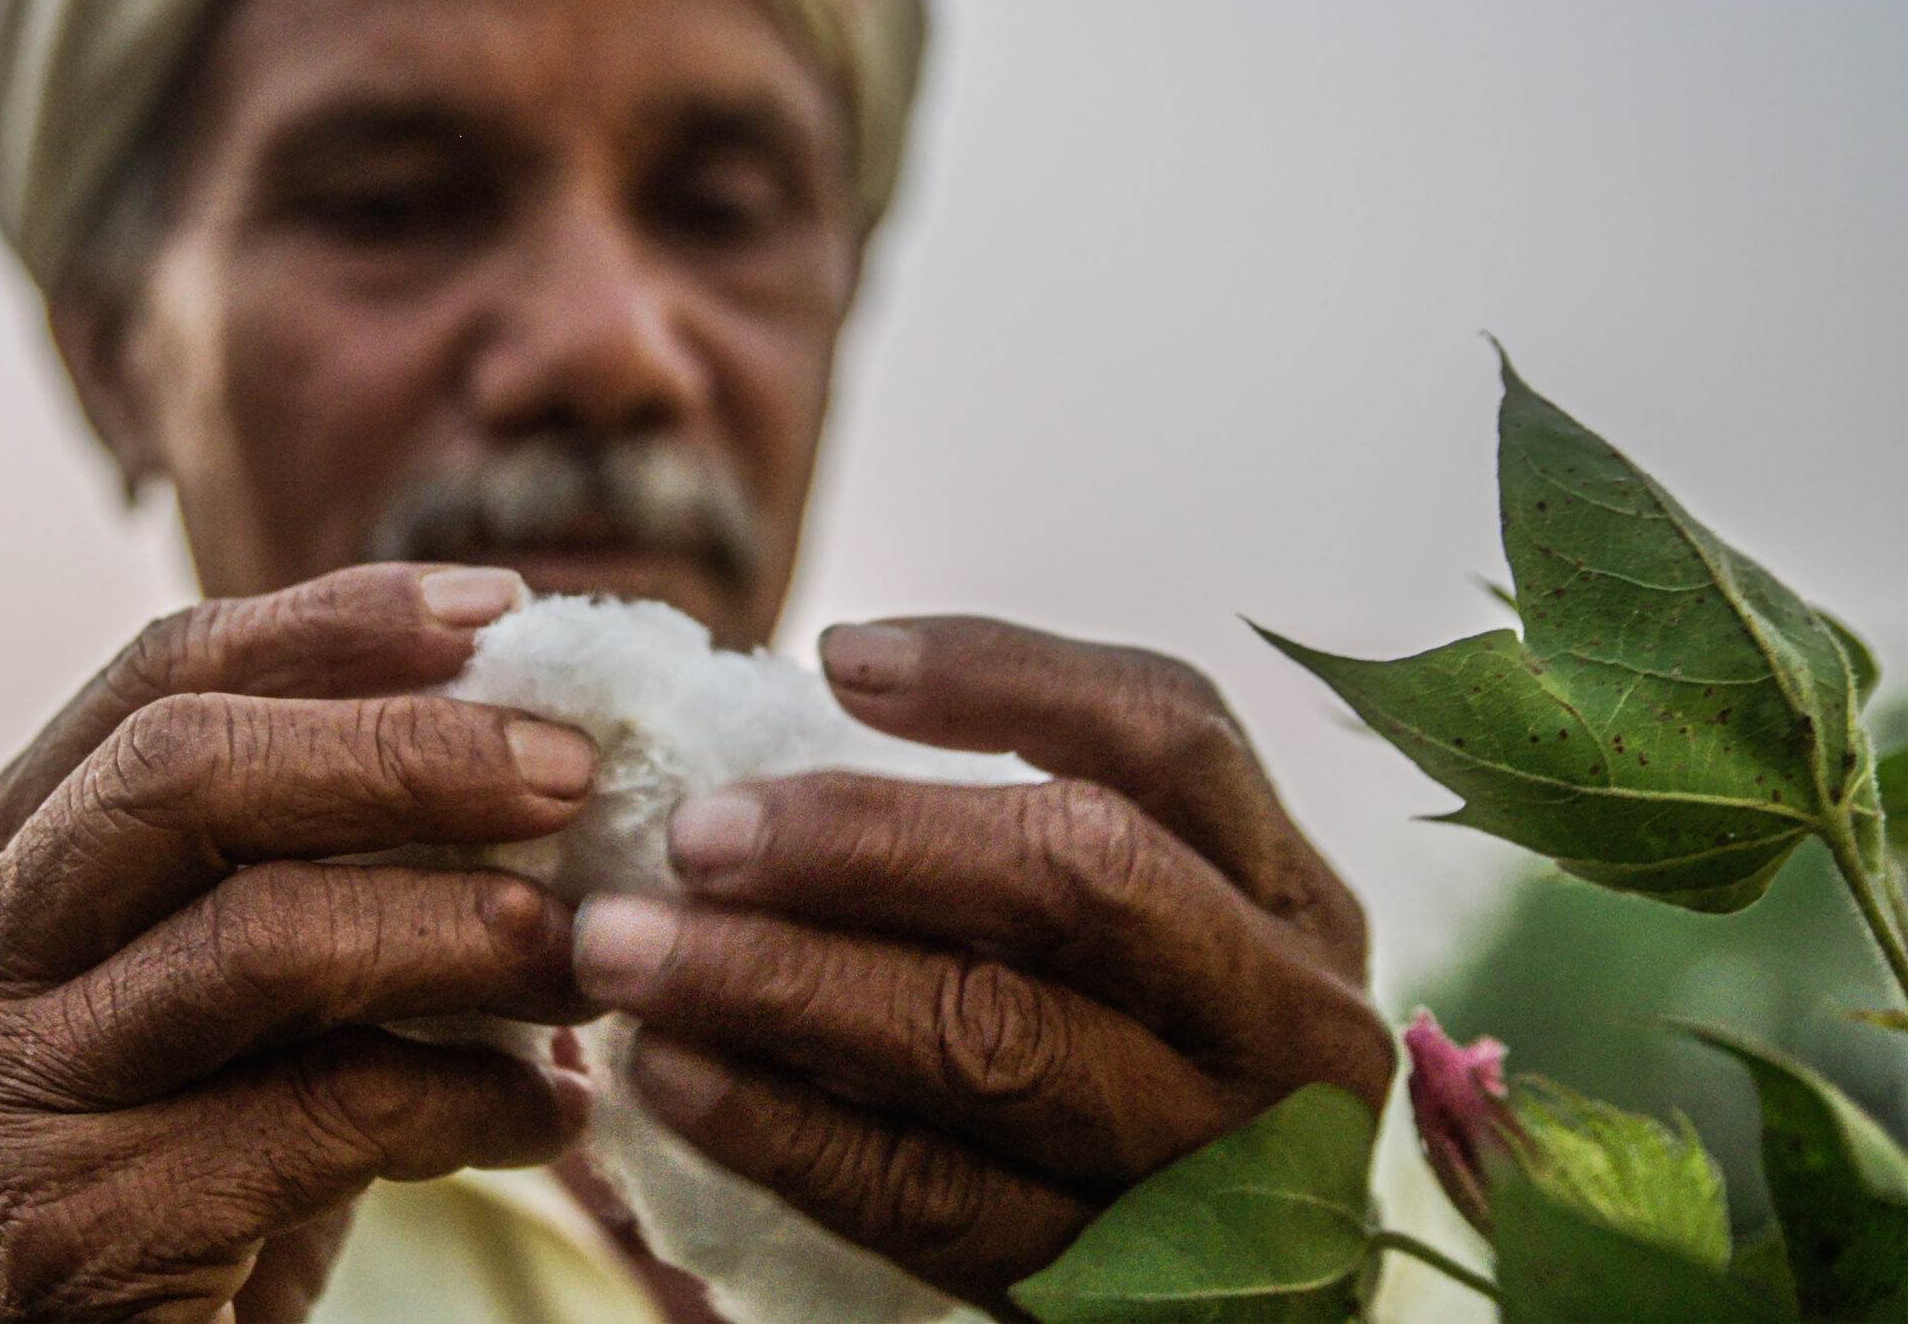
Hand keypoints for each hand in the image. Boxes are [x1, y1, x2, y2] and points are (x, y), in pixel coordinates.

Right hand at [0, 564, 602, 1323]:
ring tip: (589, 953)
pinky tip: (550, 1120)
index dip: (333, 627)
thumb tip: (532, 751)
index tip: (497, 609)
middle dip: (405, 752)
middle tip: (572, 769)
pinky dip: (466, 1102)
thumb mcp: (220, 1006)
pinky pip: (320, 1114)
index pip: (152, 681)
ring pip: (260, 942)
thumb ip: (304, 875)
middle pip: (184, 773)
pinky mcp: (59, 1234)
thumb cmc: (182, 1193)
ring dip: (461, 931)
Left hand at [570, 617, 1393, 1317]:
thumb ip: (1023, 821)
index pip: (1172, 733)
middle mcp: (1283, 1021)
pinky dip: (783, 1128)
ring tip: (624, 948)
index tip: (833, 655)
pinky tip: (670, 1075)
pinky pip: (928, 1197)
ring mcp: (1205, 1166)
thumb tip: (833, 674)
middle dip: (865, 842)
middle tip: (688, 832)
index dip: (1004, 678)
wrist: (1220, 1307)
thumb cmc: (1127, 1052)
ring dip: (782, 985)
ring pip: (990, 1041)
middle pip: (1079, 880)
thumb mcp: (1146, 931)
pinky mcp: (1103, 1288)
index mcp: (1290, 896)